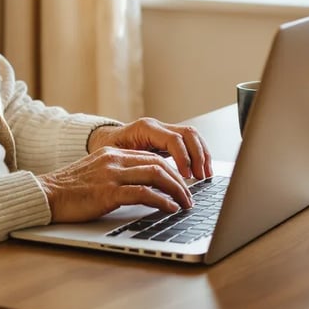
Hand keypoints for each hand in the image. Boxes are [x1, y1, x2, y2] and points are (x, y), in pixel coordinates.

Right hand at [37, 148, 192, 222]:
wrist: (45, 195)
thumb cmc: (69, 190)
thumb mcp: (95, 174)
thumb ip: (117, 174)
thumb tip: (143, 187)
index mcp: (112, 153)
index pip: (151, 156)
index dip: (172, 170)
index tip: (182, 184)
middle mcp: (114, 160)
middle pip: (158, 163)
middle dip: (180, 180)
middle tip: (190, 196)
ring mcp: (111, 175)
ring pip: (156, 175)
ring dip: (177, 190)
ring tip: (186, 204)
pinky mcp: (108, 193)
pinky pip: (144, 194)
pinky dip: (162, 201)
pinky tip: (170, 209)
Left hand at [88, 118, 212, 180]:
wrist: (103, 142)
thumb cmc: (105, 150)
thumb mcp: (112, 156)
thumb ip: (129, 165)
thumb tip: (146, 182)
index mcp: (144, 128)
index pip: (172, 139)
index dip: (183, 157)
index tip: (187, 176)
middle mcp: (157, 127)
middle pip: (187, 134)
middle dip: (198, 156)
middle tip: (201, 177)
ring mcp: (164, 131)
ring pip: (192, 136)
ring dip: (202, 155)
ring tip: (205, 176)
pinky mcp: (169, 140)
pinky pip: (190, 143)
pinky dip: (199, 155)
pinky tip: (201, 172)